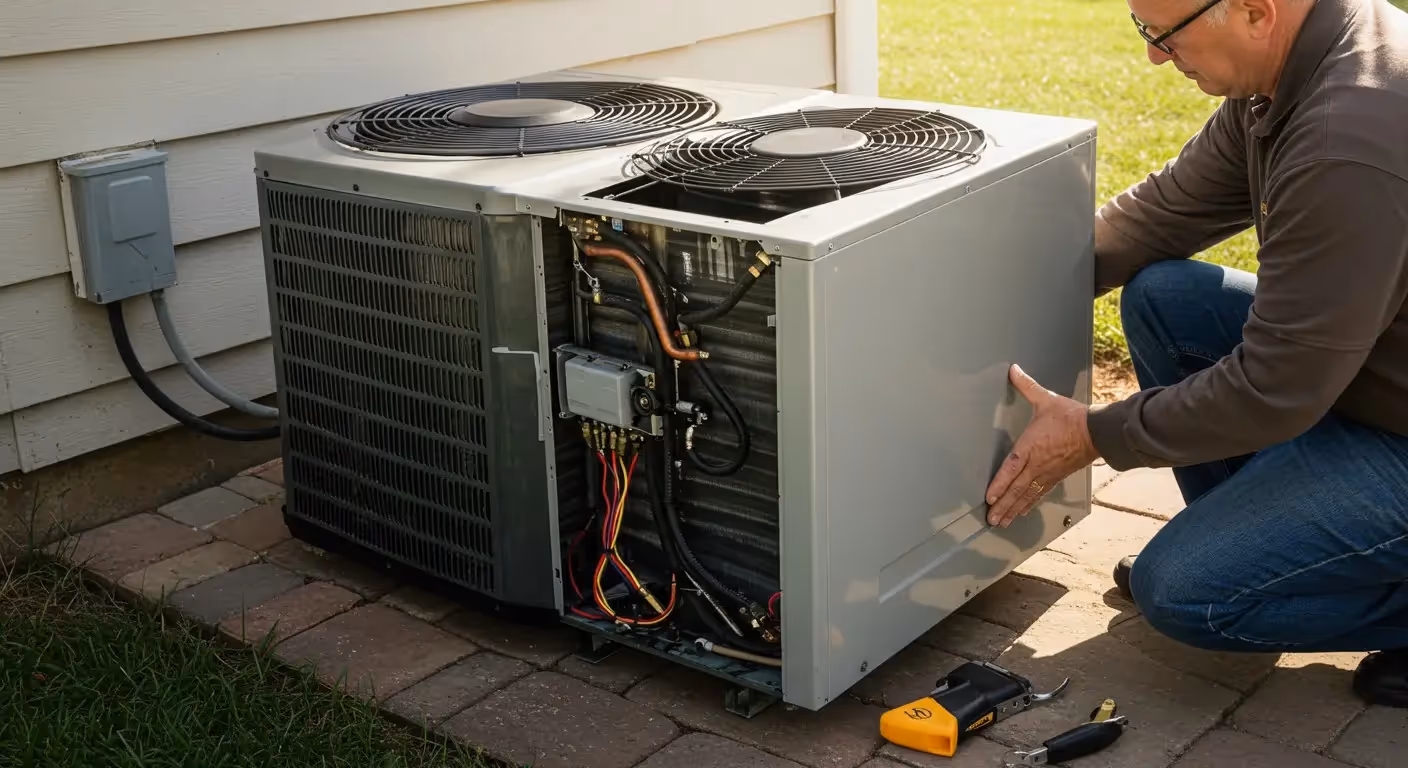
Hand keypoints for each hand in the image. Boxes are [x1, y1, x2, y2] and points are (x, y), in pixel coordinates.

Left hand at [985, 364, 1099, 527]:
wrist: (1098, 431)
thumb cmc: (1072, 417)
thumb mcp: (1046, 399)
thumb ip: (1027, 386)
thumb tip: (1014, 370)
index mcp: (1031, 446)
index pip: (1011, 469)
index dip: (999, 485)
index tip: (989, 498)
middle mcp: (1037, 464)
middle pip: (1016, 489)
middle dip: (1002, 505)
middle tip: (991, 519)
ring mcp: (1047, 473)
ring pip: (1027, 495)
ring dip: (1013, 509)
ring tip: (1002, 522)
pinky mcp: (1057, 476)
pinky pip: (1040, 494)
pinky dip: (1029, 504)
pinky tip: (1022, 512)